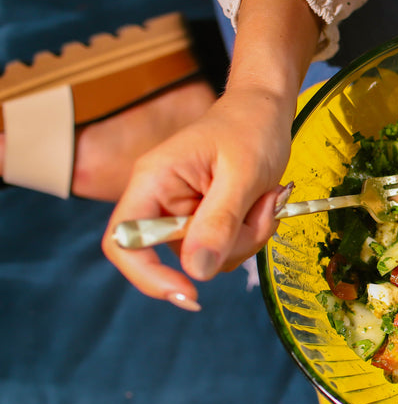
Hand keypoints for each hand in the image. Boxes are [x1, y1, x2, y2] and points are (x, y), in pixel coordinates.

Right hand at [102, 0, 321, 309]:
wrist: (267, 110)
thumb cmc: (251, 128)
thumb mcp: (242, 173)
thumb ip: (219, 220)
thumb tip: (196, 271)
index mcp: (152, 182)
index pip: (123, 242)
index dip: (146, 276)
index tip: (189, 294)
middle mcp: (161, 201)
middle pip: (179, 257)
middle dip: (228, 246)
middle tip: (262, 212)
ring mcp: (185, 214)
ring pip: (210, 258)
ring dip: (247, 238)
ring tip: (265, 199)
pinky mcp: (207, 221)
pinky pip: (226, 249)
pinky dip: (251, 235)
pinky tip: (264, 205)